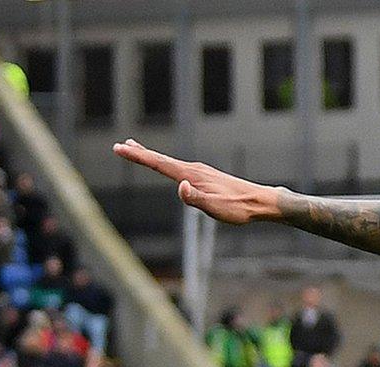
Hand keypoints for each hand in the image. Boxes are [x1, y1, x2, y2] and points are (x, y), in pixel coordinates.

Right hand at [114, 138, 278, 224]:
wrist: (260, 201)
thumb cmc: (238, 208)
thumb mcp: (216, 208)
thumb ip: (196, 198)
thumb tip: (180, 186)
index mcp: (192, 175)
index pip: (159, 164)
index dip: (138, 156)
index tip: (120, 148)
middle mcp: (194, 169)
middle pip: (161, 159)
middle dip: (140, 153)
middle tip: (121, 146)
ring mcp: (200, 172)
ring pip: (170, 162)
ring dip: (151, 155)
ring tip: (137, 149)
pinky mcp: (206, 177)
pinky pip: (179, 167)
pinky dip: (166, 163)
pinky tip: (168, 166)